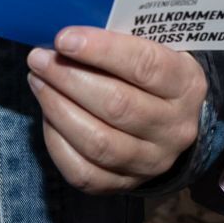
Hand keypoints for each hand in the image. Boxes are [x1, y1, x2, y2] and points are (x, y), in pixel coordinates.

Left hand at [26, 27, 206, 192]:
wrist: (170, 123)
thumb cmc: (150, 75)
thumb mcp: (152, 49)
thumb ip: (119, 41)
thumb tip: (66, 38)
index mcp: (186, 84)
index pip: (145, 65)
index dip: (101, 50)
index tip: (64, 38)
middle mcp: (175, 127)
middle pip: (118, 105)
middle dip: (69, 79)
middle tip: (39, 59)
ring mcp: (153, 161)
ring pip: (99, 142)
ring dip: (58, 109)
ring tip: (37, 82)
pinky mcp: (126, 184)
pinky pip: (84, 172)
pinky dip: (58, 143)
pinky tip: (47, 116)